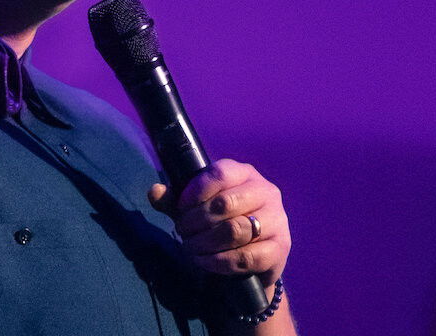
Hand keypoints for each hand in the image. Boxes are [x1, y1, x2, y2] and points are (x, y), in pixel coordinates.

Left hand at [148, 159, 290, 286]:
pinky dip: (219, 261)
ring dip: (204, 243)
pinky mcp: (280, 248)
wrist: (251, 259)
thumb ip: (174, 200)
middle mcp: (266, 191)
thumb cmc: (220, 223)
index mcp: (245, 173)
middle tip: (182, 232)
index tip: (180, 208)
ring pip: (234, 230)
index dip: (194, 191)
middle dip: (196, 221)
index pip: (220, 173)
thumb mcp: (196, 209)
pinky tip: (205, 262)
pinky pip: (245, 256)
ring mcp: (277, 219)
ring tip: (190, 248)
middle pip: (225, 203)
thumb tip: (154, 192)